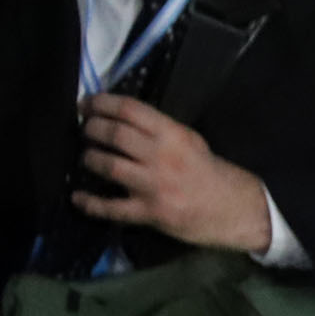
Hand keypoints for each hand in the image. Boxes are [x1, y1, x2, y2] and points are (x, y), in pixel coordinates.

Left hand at [74, 94, 271, 251]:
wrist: (236, 210)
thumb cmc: (211, 173)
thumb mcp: (191, 142)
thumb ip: (159, 131)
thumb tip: (121, 120)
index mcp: (173, 135)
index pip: (128, 109)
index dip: (100, 103)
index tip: (86, 105)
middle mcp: (162, 157)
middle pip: (112, 134)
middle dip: (90, 129)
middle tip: (85, 131)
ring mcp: (154, 186)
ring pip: (106, 165)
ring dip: (89, 158)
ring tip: (87, 158)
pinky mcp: (150, 213)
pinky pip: (111, 207)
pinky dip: (90, 203)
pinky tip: (78, 198)